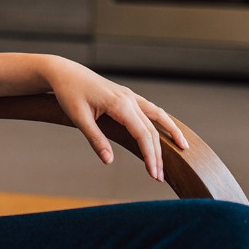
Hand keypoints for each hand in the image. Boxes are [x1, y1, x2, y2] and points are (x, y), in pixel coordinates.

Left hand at [44, 58, 188, 182]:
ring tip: (183, 149)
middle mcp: (129, 99)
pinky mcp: (127, 96)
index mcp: (120, 104)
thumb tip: (109, 161)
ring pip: (157, 116)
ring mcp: (130, 96)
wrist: (64, 72)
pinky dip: (162, 120)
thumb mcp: (78, 117)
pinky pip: (150, 109)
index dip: (151, 156)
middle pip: (152, 129)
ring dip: (169, 133)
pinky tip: (166, 130)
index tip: (154, 174)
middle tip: (159, 176)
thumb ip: (95, 139)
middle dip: (158, 154)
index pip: (143, 134)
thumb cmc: (69, 93)